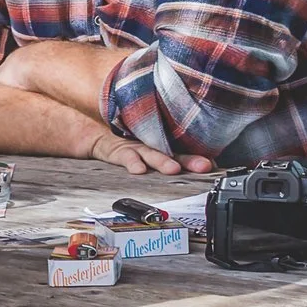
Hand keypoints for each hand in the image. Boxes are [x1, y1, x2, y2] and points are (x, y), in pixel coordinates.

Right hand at [85, 128, 211, 176]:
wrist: (92, 135)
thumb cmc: (120, 147)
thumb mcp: (143, 154)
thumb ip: (162, 163)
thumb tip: (194, 171)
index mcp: (158, 148)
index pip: (181, 153)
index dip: (197, 159)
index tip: (214, 166)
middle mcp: (148, 144)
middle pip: (171, 151)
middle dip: (189, 159)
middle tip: (204, 165)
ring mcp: (131, 146)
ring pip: (149, 153)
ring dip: (162, 161)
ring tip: (173, 169)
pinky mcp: (113, 149)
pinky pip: (123, 156)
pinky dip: (131, 162)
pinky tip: (138, 170)